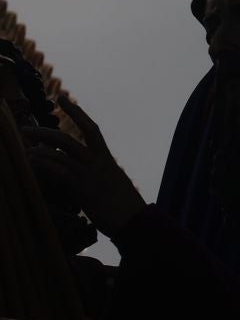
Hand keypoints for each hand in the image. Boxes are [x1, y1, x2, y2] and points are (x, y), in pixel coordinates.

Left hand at [21, 95, 147, 236]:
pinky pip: (60, 171)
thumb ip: (97, 174)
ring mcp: (90, 175)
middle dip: (45, 132)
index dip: (76, 112)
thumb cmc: (125, 205)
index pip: (91, 128)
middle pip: (68, 139)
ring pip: (61, 153)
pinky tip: (33, 163)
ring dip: (39, 149)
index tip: (62, 98)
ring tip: (25, 149)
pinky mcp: (83, 189)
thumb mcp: (113, 183)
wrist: (135, 220)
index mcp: (106, 159)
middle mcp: (98, 162)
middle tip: (26, 129)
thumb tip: (81, 173)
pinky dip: (45, 165)